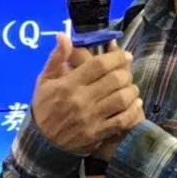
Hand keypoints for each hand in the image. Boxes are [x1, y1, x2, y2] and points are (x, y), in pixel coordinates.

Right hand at [31, 33, 141, 154]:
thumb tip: (64, 36)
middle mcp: (81, 100)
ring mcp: (90, 118)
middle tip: (126, 73)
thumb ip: (56, 58)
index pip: (99, 65)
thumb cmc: (44, 108)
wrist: (41, 142)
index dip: (116, 57)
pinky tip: (134, 104)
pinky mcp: (97, 134)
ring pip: (122, 99)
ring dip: (131, 90)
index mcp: (68, 84)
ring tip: (131, 88)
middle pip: (114, 79)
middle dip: (126, 73)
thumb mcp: (44, 81)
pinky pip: (122, 120)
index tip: (125, 55)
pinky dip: (133, 110)